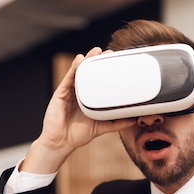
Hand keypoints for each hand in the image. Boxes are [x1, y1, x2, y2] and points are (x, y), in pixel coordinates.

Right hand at [21, 47, 135, 173]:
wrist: (60, 143)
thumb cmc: (77, 135)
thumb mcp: (101, 127)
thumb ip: (116, 123)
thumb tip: (133, 120)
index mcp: (89, 99)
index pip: (98, 81)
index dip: (106, 71)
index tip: (117, 62)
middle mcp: (79, 93)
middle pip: (89, 73)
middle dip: (98, 61)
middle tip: (110, 52)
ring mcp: (70, 92)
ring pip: (79, 72)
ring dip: (88, 60)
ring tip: (97, 51)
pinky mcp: (61, 93)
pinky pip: (68, 78)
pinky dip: (74, 68)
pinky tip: (80, 60)